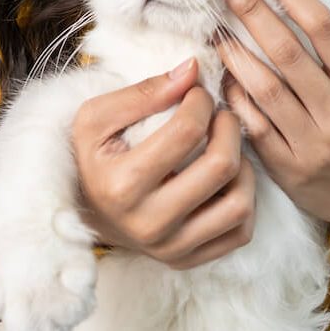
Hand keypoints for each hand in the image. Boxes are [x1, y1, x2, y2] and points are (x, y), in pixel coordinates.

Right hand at [68, 59, 255, 269]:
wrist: (84, 211)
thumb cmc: (93, 157)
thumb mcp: (97, 117)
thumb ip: (144, 91)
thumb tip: (192, 70)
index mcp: (122, 185)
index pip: (187, 131)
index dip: (200, 100)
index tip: (195, 93)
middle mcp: (148, 224)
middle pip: (220, 166)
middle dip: (229, 126)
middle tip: (219, 114)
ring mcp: (171, 248)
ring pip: (239, 204)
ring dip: (242, 165)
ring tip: (225, 147)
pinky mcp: (189, 260)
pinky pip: (241, 232)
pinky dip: (244, 199)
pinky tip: (226, 179)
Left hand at [215, 0, 329, 237]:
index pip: (325, 29)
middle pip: (287, 53)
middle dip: (253, 13)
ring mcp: (312, 143)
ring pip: (263, 90)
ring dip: (235, 54)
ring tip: (215, 29)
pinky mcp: (288, 169)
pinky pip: (253, 126)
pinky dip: (234, 98)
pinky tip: (222, 77)